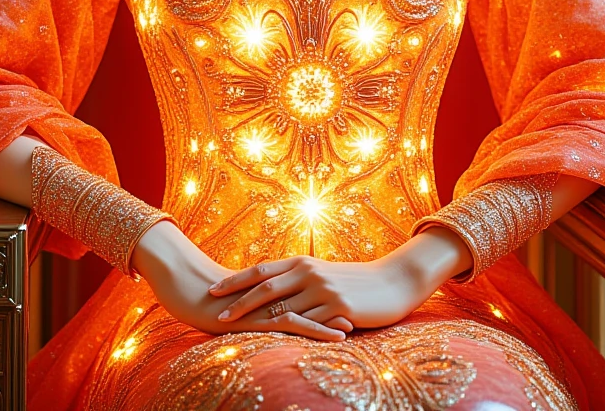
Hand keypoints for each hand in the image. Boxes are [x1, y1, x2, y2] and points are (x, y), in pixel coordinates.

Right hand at [130, 222, 347, 341]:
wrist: (179, 281)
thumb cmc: (202, 292)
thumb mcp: (232, 299)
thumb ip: (249, 301)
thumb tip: (263, 309)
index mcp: (269, 285)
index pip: (305, 290)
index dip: (328, 297)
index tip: (354, 302)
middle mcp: (271, 290)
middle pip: (310, 298)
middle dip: (336, 307)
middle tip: (365, 312)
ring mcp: (264, 302)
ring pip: (305, 310)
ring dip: (330, 320)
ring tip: (354, 328)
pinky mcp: (255, 316)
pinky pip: (289, 323)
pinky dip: (314, 329)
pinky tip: (332, 337)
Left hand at [208, 254, 422, 331]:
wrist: (391, 282)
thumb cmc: (354, 280)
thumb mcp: (322, 275)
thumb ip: (297, 280)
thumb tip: (270, 291)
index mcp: (302, 262)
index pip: (261, 271)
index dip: (236, 280)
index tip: (213, 290)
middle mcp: (309, 272)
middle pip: (266, 288)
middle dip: (239, 302)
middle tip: (217, 314)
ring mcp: (323, 289)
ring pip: (284, 308)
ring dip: (259, 322)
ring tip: (237, 332)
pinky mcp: (337, 307)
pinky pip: (310, 324)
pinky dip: (291, 333)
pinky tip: (274, 343)